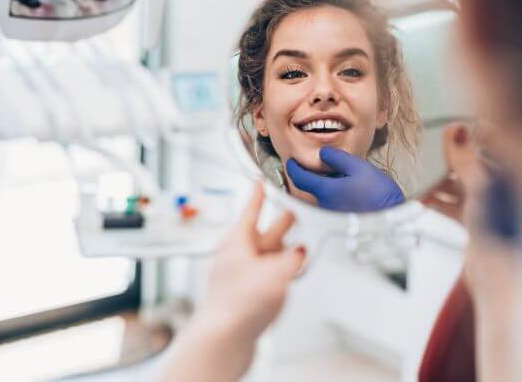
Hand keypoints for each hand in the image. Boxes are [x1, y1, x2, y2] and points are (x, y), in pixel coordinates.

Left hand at [200, 183, 305, 340]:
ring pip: (263, 256)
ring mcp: (236, 277)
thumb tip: (299, 252)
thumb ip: (292, 259)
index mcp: (238, 242)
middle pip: (261, 233)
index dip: (258, 195)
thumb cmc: (240, 304)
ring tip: (297, 247)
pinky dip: (276, 271)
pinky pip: (262, 275)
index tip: (260, 182)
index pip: (251, 210)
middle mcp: (235, 257)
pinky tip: (284, 278)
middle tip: (292, 213)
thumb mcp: (277, 273)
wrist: (222, 339)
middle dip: (279, 223)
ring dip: (280, 250)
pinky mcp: (240, 296)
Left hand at [286, 146, 405, 212]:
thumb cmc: (379, 195)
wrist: (393, 220)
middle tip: (330, 167)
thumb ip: (338, 158)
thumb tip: (322, 153)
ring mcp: (331, 216)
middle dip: (317, 176)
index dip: (293, 167)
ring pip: (323, 196)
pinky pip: (332, 205)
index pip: (300, 178)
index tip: (291, 161)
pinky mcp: (340, 223)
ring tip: (350, 181)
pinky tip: (354, 194)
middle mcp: (324, 206)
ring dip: (330, 187)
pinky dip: (337, 197)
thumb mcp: (360, 168)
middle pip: (312, 187)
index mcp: (326, 190)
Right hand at [440, 122, 521, 381]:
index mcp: (517, 173)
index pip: (498, 139)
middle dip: (451, 154)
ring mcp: (492, 205)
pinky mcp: (477, 222)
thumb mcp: (482, 189)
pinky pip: (454, 203)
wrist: (499, 282)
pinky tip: (420, 196)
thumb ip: (466, 160)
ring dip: (440, 178)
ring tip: (419, 170)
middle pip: (475, 160)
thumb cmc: (503, 238)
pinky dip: (438, 199)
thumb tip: (458, 130)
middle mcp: (507, 187)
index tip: (452, 120)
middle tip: (428, 145)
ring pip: (461, 182)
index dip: (475, 128)